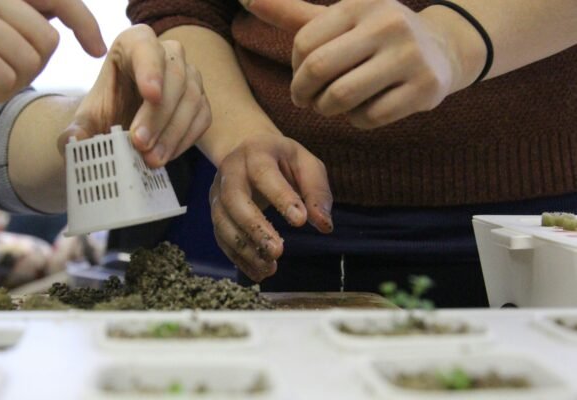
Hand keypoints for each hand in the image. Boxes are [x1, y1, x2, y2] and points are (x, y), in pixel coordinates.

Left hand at [62, 25, 211, 167]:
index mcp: (134, 43)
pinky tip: (165, 156)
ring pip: (191, 98)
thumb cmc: (106, 112)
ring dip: (172, 133)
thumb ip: (76, 131)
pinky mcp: (200, 101)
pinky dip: (184, 140)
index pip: (146, 46)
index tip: (150, 94)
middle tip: (140, 144)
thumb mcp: (86, 121)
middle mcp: (168, 53)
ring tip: (152, 159)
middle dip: (158, 115)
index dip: (150, 69)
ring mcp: (189, 76)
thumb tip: (73, 141)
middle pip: (174, 77)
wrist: (122, 126)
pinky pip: (201, 118)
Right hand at [209, 134, 332, 281]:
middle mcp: (231, 171)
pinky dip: (238, 257)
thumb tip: (324, 225)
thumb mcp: (307, 164)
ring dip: (244, 248)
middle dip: (254, 227)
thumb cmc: (283, 159)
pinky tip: (258, 272)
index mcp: (256, 153)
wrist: (247, 149)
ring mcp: (218, 192)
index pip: (264, 173)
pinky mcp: (216, 212)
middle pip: (234, 198)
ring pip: (223, 221)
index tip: (299, 221)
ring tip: (269, 268)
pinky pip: (221, 237)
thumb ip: (317, 192)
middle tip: (278, 251)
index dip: (280, 196)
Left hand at [241, 0, 467, 128]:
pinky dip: (357, 120)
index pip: (304, 44)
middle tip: (307, 101)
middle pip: (318, 70)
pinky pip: (369, 117)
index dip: (295, 69)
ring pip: (342, 98)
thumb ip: (292, 14)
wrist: (442, 49)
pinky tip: (363, 109)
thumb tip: (247, 0)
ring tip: (333, 105)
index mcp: (359, 5)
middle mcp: (387, 24)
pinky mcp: (424, 88)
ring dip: (328, 109)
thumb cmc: (374, 36)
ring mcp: (409, 56)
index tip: (303, 79)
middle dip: (304, 93)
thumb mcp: (338, 20)